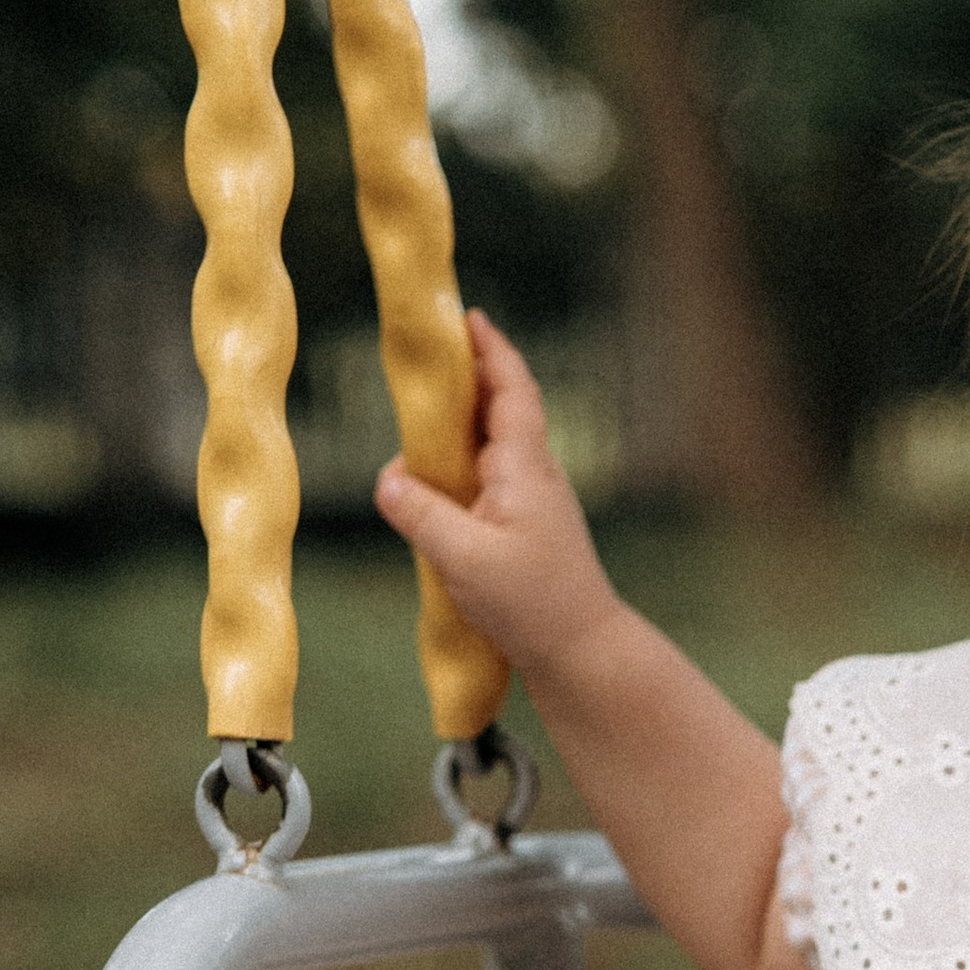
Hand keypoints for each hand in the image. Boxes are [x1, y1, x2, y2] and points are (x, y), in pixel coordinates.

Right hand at [375, 311, 619, 683]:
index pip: (510, 387)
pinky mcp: (522, 532)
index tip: (464, 315)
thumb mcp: (465, 558)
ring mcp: (530, 504)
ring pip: (488, 447)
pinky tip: (431, 486)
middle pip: (497, 408)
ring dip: (455, 428)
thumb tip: (387, 479)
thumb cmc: (534, 605)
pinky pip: (484, 483)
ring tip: (415, 419)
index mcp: (524, 466)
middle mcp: (532, 475)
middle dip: (463, 378)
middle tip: (424, 358)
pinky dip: (457, 471)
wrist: (582, 654)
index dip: (489, 348)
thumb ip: (421, 514)